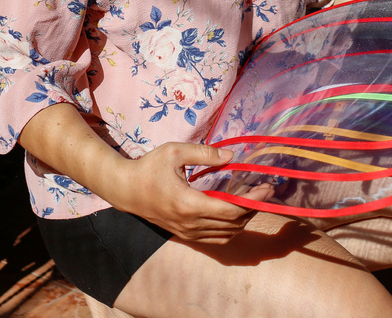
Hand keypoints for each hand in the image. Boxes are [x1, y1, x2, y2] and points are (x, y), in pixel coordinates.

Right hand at [104, 142, 257, 243]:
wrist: (125, 190)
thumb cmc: (148, 168)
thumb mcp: (174, 152)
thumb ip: (204, 153)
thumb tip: (231, 157)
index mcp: (189, 204)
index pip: (231, 210)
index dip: (252, 201)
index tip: (265, 188)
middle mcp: (191, 223)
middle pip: (233, 224)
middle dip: (254, 208)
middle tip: (265, 191)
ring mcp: (188, 232)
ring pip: (227, 234)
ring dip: (244, 219)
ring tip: (253, 200)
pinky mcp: (186, 234)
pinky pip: (216, 238)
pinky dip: (232, 229)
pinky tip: (237, 214)